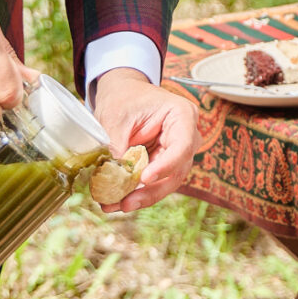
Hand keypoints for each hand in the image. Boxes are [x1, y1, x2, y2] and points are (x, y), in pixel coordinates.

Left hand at [89, 72, 197, 209]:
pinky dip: (134, 193)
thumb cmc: (123, 98)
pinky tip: (115, 201)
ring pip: (165, 183)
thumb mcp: (116, 118)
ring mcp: (175, 153)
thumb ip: (117, 146)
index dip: (166, 166)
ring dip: (140, 196)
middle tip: (126, 203)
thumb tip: (112, 178)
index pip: (182, 146)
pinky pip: (152, 183)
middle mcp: (185, 137)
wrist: (122, 94)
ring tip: (113, 205)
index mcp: (182, 115)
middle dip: (150, 191)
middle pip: (176, 171)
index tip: (144, 178)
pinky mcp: (162, 164)